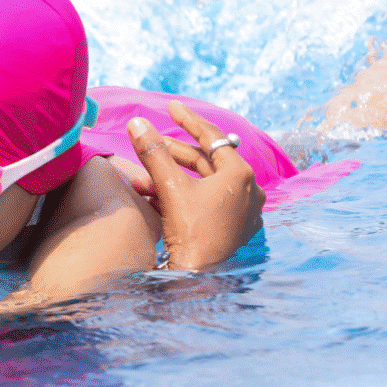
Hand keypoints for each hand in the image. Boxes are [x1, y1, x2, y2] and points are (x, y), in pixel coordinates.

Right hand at [126, 100, 264, 269]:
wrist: (199, 280)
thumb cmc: (191, 233)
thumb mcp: (170, 187)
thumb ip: (154, 152)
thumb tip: (137, 122)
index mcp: (240, 175)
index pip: (211, 137)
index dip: (187, 120)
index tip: (171, 107)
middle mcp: (249, 190)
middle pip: (205, 160)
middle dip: (172, 154)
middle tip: (150, 143)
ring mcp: (243, 211)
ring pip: (202, 182)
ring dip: (171, 177)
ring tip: (142, 180)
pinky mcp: (233, 228)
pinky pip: (205, 200)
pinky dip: (181, 194)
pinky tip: (155, 197)